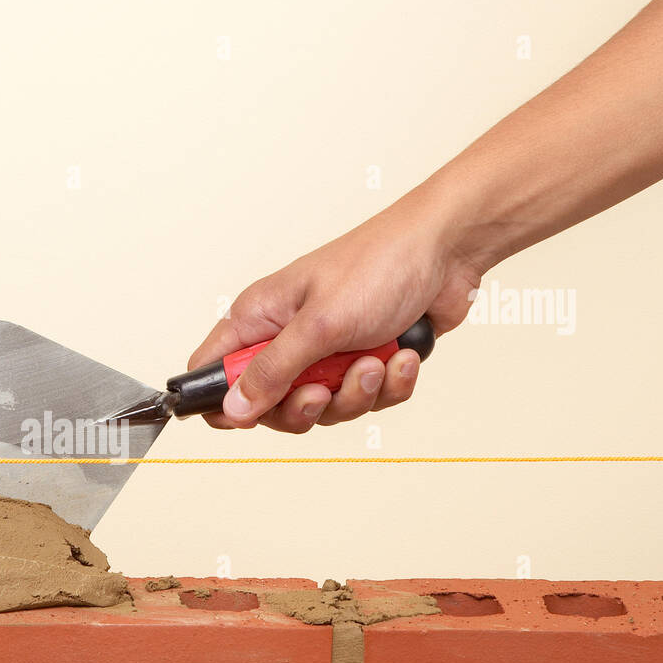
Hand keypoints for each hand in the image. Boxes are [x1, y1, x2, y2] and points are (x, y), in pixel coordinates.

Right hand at [189, 195, 481, 431]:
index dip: (225, 402)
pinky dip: (388, 384)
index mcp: (259, 318)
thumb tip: (233, 409)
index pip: (213, 371)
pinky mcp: (364, 361)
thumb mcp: (319, 325)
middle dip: (306, 405)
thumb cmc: (381, 263)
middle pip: (271, 405)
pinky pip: (365, 399)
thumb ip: (272, 372)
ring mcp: (326, 352)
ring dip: (356, 392)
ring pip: (324, 407)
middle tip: (323, 389)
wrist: (448, 251)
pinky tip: (399, 355)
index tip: (255, 412)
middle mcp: (287, 337)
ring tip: (375, 360)